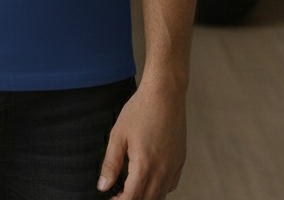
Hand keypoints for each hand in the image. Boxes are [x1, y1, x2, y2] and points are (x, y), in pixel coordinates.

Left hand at [97, 80, 186, 199]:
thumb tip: (103, 186)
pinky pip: (171, 185)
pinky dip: (160, 189)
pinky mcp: (180, 161)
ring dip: (146, 197)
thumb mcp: (118, 134)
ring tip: (131, 189)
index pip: (132, 199)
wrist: (165, 93)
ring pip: (161, 196)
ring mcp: (173, 167)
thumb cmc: (141, 110)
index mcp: (145, 165)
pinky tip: (149, 180)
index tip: (111, 199)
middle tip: (118, 195)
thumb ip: (110, 163)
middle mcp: (162, 170)